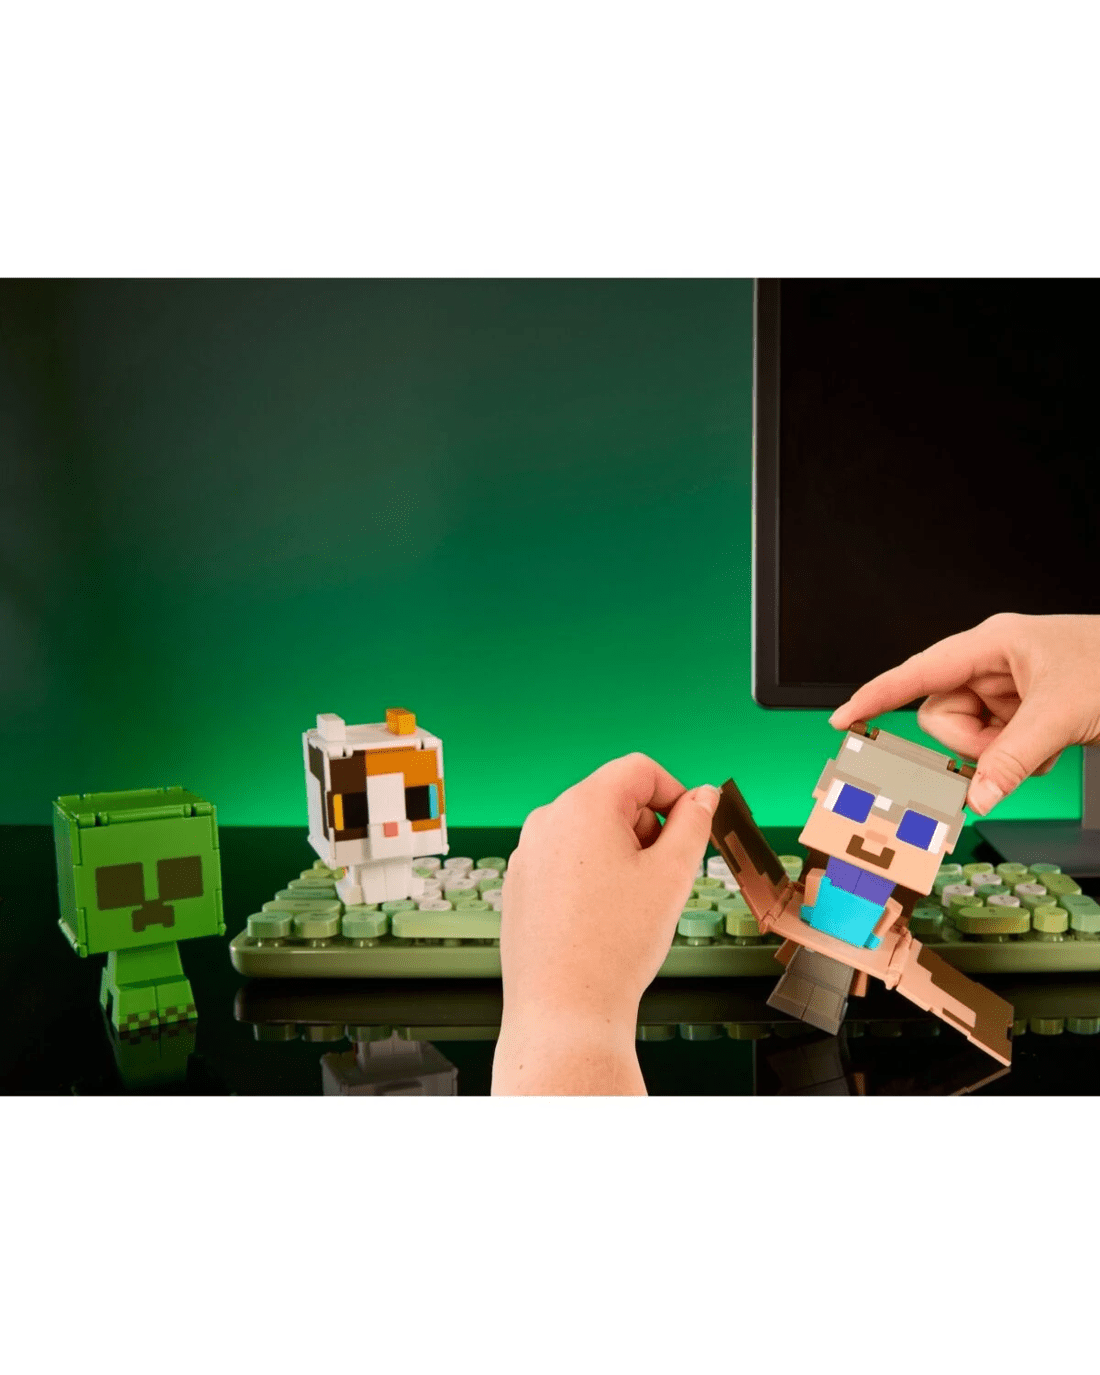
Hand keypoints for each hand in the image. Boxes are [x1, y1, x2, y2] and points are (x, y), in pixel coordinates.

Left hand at [491, 753, 719, 1094]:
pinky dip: (589, 878)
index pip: (639, 770)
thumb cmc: (614, 946)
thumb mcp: (672, 876)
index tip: (689, 829)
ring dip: (619, 855)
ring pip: (588, 834)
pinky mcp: (519, 885)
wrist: (564, 1009)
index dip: (674, 794)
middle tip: (662, 878)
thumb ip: (694, 824)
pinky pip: (564, 863)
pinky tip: (601, 920)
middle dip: (646, 830)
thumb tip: (702, 795)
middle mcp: (547, 821)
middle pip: (612, 800)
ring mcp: (527, 854)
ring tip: (632, 906)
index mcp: (583, 806)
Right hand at [830, 613, 1099, 814]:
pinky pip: (996, 744)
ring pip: (969, 735)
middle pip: (943, 714)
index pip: (918, 672)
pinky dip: (1018, 756)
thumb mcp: (1063, 714)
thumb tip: (975, 797)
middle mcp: (994, 661)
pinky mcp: (1025, 710)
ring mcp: (1009, 687)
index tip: (843, 720)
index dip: (876, 696)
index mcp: (993, 642)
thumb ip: (1011, 758)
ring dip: (999, 752)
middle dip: (971, 743)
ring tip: (1042, 747)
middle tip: (1007, 755)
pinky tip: (1050, 748)